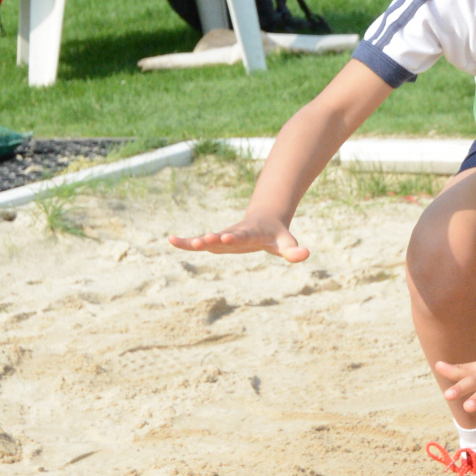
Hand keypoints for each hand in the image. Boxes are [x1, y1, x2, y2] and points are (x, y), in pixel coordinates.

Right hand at [168, 211, 307, 261]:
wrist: (265, 220)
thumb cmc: (276, 236)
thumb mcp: (287, 244)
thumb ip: (294, 251)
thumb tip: (305, 255)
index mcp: (251, 233)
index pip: (242, 236)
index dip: (235, 237)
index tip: (226, 237)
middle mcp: (234, 233)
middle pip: (221, 236)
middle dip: (212, 238)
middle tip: (201, 240)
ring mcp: (223, 236)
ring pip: (206, 239)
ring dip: (194, 241)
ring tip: (178, 241)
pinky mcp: (216, 241)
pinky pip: (199, 242)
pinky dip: (185, 242)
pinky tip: (170, 240)